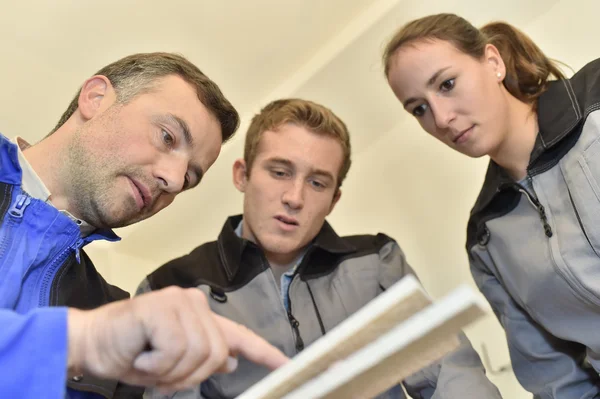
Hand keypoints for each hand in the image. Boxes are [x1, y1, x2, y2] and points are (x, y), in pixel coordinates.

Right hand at [67, 286, 288, 391]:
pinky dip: (156, 365)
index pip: (238, 335)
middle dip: (188, 375)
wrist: (89, 343)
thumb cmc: (130, 352)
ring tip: (147, 361)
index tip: (287, 365)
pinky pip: (176, 350)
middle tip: (159, 374)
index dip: (264, 352)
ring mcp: (180, 301)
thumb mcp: (171, 364)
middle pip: (216, 354)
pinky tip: (141, 354)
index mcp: (200, 317)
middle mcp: (194, 303)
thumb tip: (230, 360)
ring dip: (169, 371)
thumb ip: (202, 358)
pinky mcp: (163, 307)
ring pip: (199, 354)